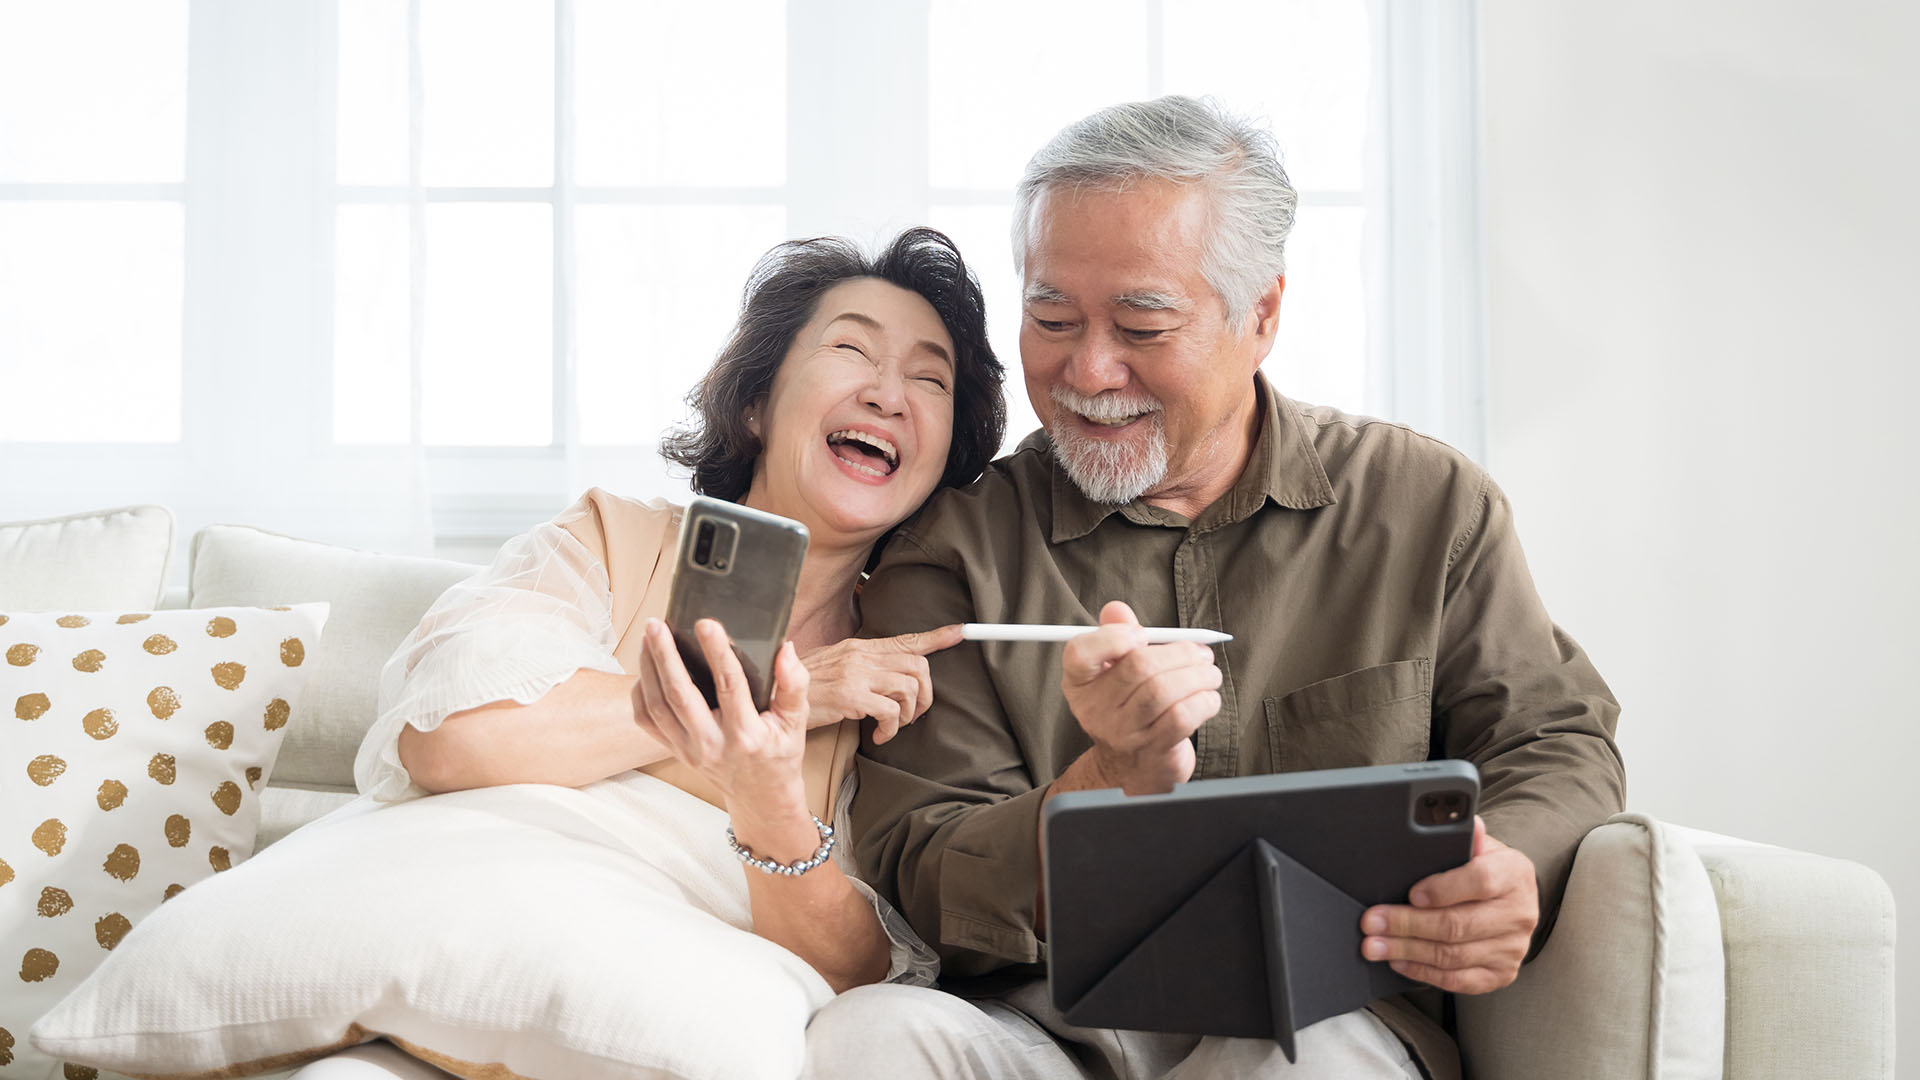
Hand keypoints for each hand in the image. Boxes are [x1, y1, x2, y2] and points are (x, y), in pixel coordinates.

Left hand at [632, 617, 810, 812]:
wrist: (760, 796)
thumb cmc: (780, 752)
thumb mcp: (796, 722)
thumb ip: (794, 685)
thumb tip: (785, 649)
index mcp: (746, 734)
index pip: (729, 686)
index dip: (717, 652)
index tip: (706, 623)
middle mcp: (712, 744)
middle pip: (679, 695)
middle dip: (665, 656)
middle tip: (658, 624)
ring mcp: (688, 750)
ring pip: (657, 705)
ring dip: (648, 668)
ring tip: (649, 636)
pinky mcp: (674, 751)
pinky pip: (647, 721)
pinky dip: (640, 692)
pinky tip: (646, 667)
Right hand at [801, 624, 962, 742]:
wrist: (773, 697)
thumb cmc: (804, 688)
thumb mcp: (836, 668)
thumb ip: (864, 666)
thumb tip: (891, 673)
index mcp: (860, 647)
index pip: (906, 639)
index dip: (937, 637)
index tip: (960, 632)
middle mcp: (861, 656)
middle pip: (918, 666)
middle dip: (926, 694)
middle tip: (914, 714)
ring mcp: (857, 674)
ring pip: (909, 688)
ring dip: (909, 713)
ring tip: (893, 725)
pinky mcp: (851, 696)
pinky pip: (891, 711)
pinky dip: (891, 728)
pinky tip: (878, 735)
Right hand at [1061, 601, 1221, 794]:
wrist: (1129, 767)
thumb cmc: (1127, 707)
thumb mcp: (1114, 672)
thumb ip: (1115, 636)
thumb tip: (1117, 609)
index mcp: (1080, 683)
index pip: (1080, 653)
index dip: (1113, 637)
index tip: (1142, 634)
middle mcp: (1095, 709)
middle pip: (1138, 666)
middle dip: (1180, 653)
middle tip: (1201, 653)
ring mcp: (1122, 733)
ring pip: (1164, 691)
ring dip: (1198, 676)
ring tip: (1210, 674)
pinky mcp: (1151, 750)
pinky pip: (1182, 717)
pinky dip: (1204, 701)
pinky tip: (1209, 698)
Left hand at [1359, 817, 1539, 993]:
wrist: (1514, 901)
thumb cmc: (1488, 870)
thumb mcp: (1480, 848)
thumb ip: (1465, 837)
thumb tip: (1457, 819)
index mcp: (1514, 874)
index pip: (1480, 881)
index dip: (1442, 889)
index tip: (1411, 893)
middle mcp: (1519, 913)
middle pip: (1457, 924)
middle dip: (1406, 924)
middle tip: (1371, 922)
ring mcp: (1512, 948)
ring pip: (1453, 955)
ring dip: (1407, 950)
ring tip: (1375, 945)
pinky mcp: (1502, 974)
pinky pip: (1458, 980)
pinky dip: (1423, 971)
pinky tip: (1399, 961)